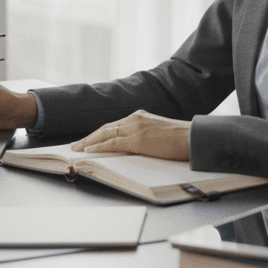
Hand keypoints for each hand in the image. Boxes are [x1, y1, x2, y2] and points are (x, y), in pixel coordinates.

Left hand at [71, 110, 190, 160]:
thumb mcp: (158, 133)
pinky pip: (112, 143)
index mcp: (140, 116)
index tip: (88, 140)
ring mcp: (134, 127)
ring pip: (104, 134)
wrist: (192, 137)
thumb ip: (144, 136)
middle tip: (75, 145)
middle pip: (105, 128)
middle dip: (89, 137)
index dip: (98, 133)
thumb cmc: (180, 139)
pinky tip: (88, 151)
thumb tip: (133, 147)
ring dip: (88, 142)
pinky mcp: (136, 139)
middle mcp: (134, 118)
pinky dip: (97, 147)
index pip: (113, 126)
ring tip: (76, 149)